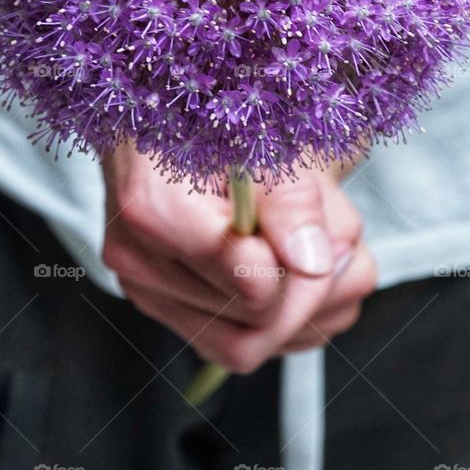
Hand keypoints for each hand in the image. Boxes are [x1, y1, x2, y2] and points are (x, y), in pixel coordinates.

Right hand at [101, 144, 375, 373]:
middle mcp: (138, 261)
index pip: (253, 285)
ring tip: (311, 248)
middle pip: (252, 328)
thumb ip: (294, 203)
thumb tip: (313, 263)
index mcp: (154, 209)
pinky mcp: (163, 308)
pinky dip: (280, 320)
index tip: (314, 224)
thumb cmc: (221, 122)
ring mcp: (146, 291)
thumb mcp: (267, 143)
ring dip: (299, 309)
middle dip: (307, 292)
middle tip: (330, 240)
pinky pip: (235, 347)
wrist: (180, 120)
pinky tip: (288, 267)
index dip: (299, 262)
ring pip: (245, 348)